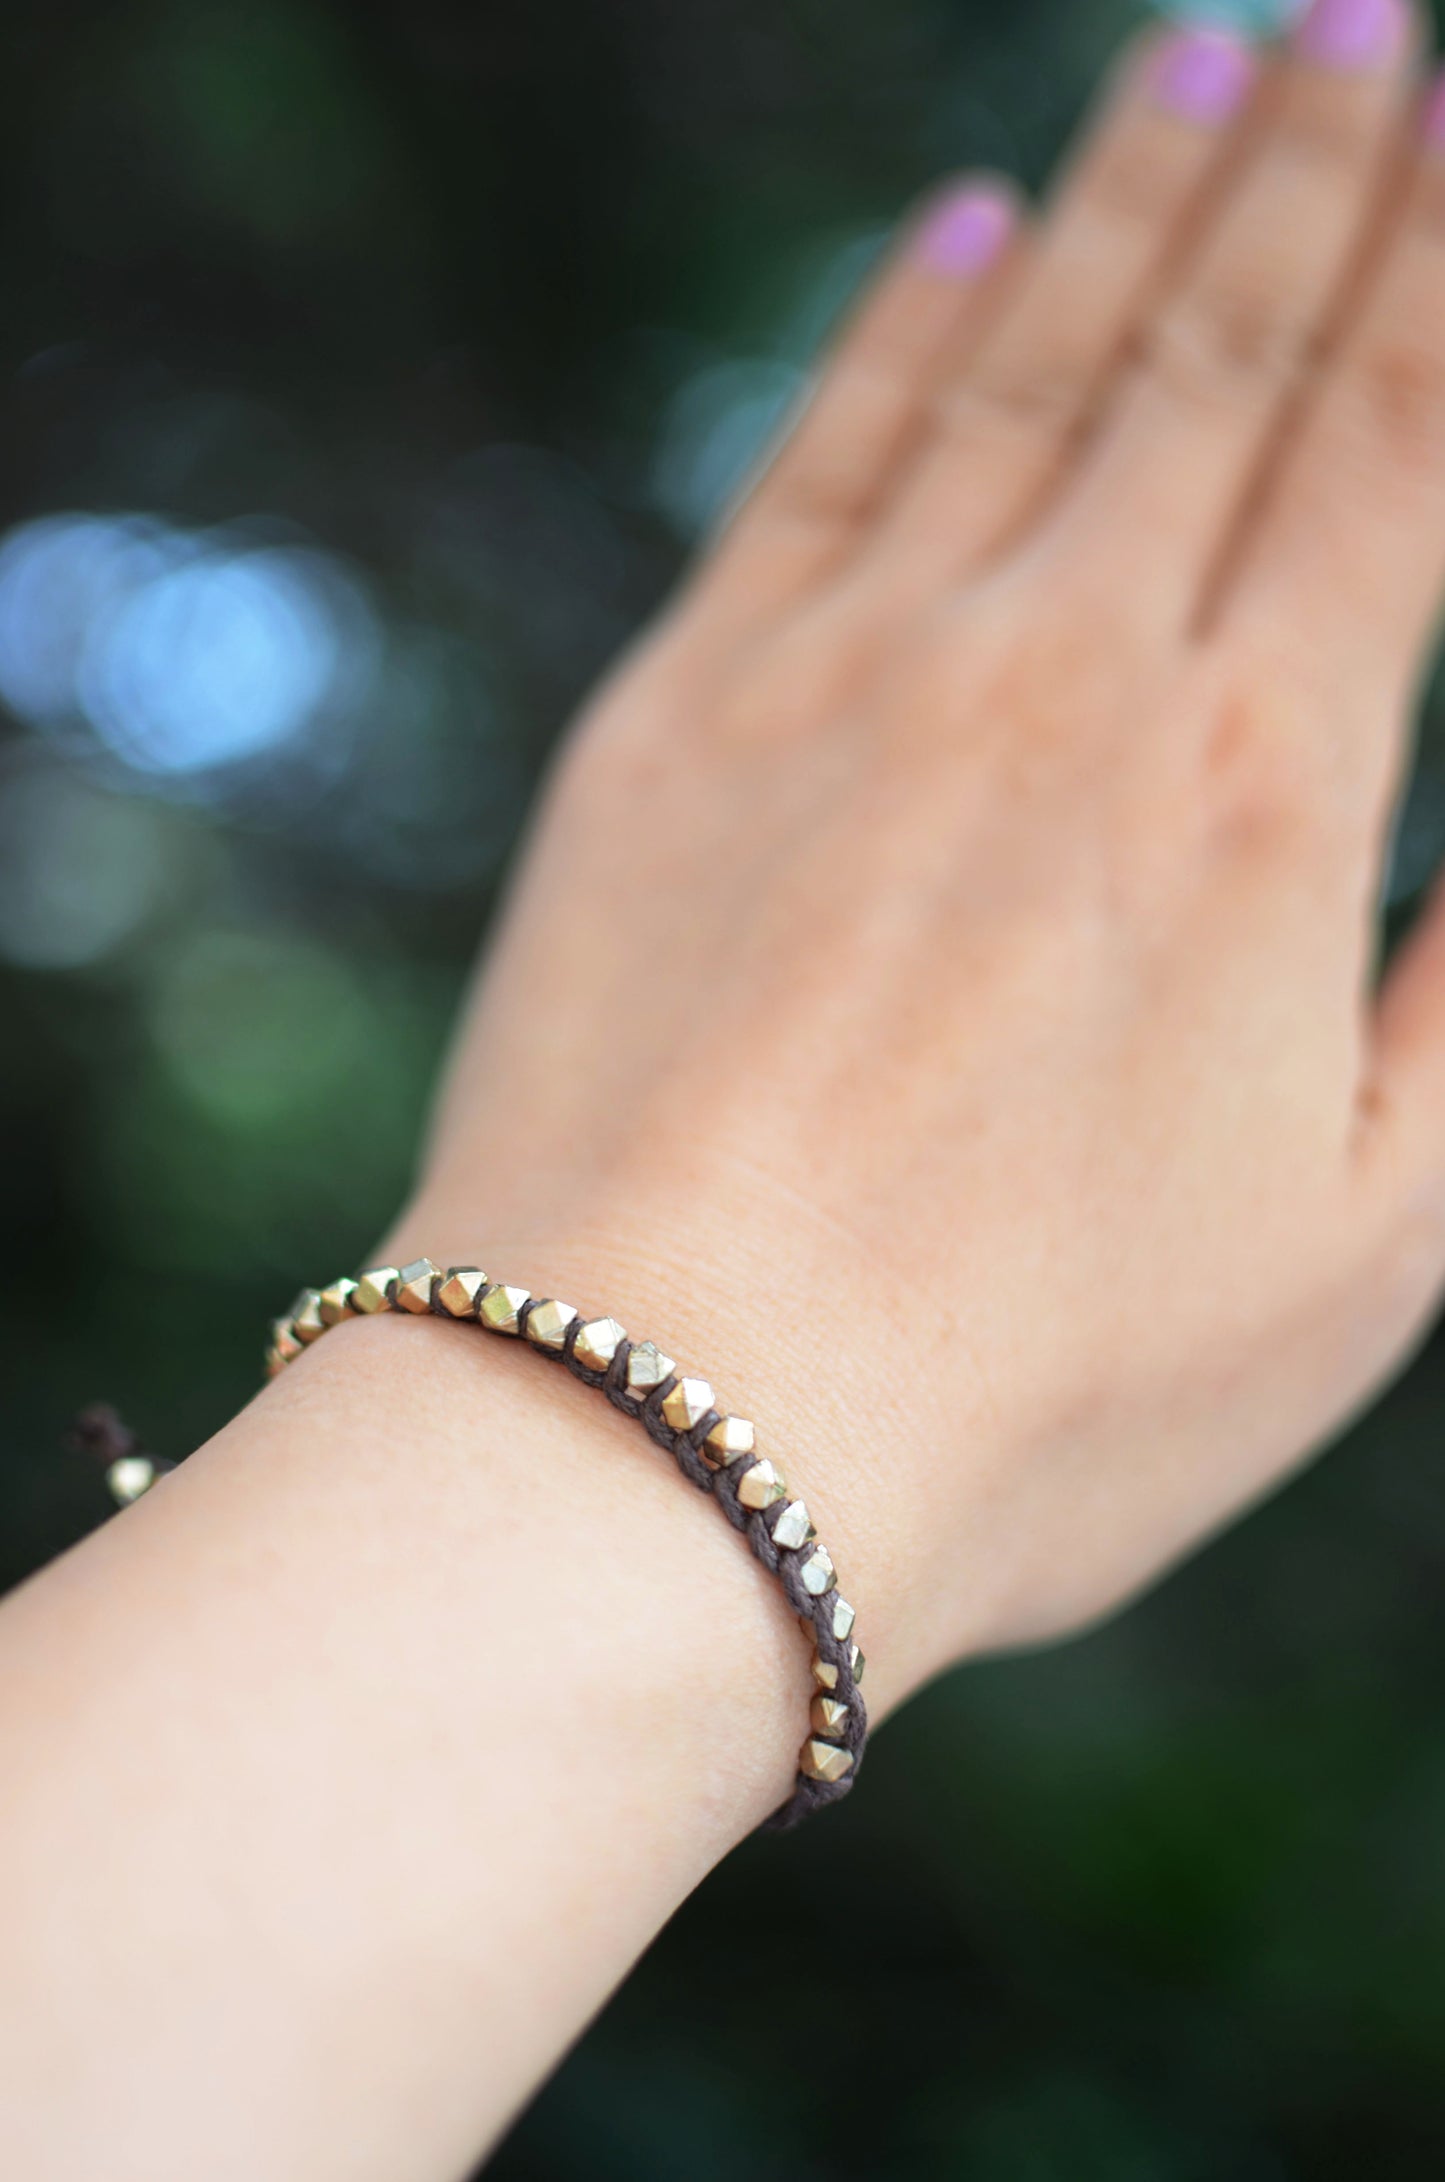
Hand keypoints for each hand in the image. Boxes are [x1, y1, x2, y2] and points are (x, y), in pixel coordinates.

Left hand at [398, 1, 1444, 1705]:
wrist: (665, 1427)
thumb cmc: (1034, 1388)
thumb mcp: (1362, 1252)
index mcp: (1261, 792)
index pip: (1394, 445)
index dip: (1444, 264)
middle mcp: (1065, 675)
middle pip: (1222, 362)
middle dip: (1317, 173)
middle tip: (1366, 23)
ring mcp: (850, 676)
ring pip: (1028, 368)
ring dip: (1130, 200)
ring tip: (1205, 56)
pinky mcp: (677, 720)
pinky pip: (814, 466)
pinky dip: (899, 330)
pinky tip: (960, 228)